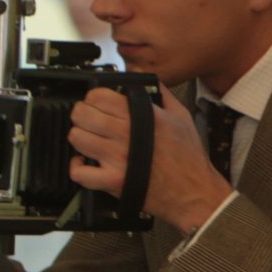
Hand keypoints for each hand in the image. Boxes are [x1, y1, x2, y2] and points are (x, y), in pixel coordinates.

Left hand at [66, 85, 230, 233]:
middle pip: (82, 115)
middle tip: (89, 120)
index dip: (93, 98)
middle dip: (82, 115)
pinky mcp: (113, 180)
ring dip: (79, 138)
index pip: (100, 96)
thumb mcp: (181, 116)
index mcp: (142, 116)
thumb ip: (162, 94)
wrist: (195, 190)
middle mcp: (126, 134)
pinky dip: (76, 168)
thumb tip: (147, 80)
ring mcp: (117, 158)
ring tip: (89, 140)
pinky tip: (85, 163)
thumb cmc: (188, 157)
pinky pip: (79, 173)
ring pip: (77, 138)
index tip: (97, 103)